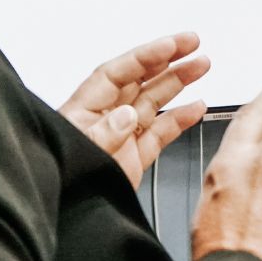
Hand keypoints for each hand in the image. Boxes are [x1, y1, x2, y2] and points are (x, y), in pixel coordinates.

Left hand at [59, 32, 210, 188]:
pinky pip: (161, 133)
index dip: (146, 56)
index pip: (118, 73)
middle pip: (140, 80)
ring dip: (178, 82)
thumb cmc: (60, 178)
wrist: (65, 216)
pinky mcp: (134, 159)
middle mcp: (106, 119)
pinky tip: (196, 107)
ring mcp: (122, 138)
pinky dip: (180, 119)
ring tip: (201, 66)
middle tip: (193, 44)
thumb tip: (126, 115)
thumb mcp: (79, 155)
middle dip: (167, 60)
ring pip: (154, 102)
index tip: (171, 45)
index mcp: (85, 111)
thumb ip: (103, 135)